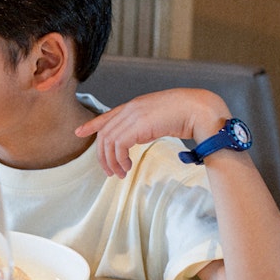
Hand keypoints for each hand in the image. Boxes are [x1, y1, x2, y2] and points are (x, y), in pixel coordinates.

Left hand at [75, 88, 229, 177]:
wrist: (199, 109)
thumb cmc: (188, 114)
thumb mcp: (160, 119)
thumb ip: (146, 126)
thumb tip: (141, 138)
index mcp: (135, 106)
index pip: (108, 115)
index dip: (92, 124)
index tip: (80, 132)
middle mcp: (130, 109)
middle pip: (105, 133)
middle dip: (102, 155)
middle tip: (109, 171)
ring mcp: (133, 116)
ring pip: (109, 142)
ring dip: (112, 161)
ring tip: (120, 173)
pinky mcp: (137, 126)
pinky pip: (118, 146)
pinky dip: (119, 159)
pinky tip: (127, 167)